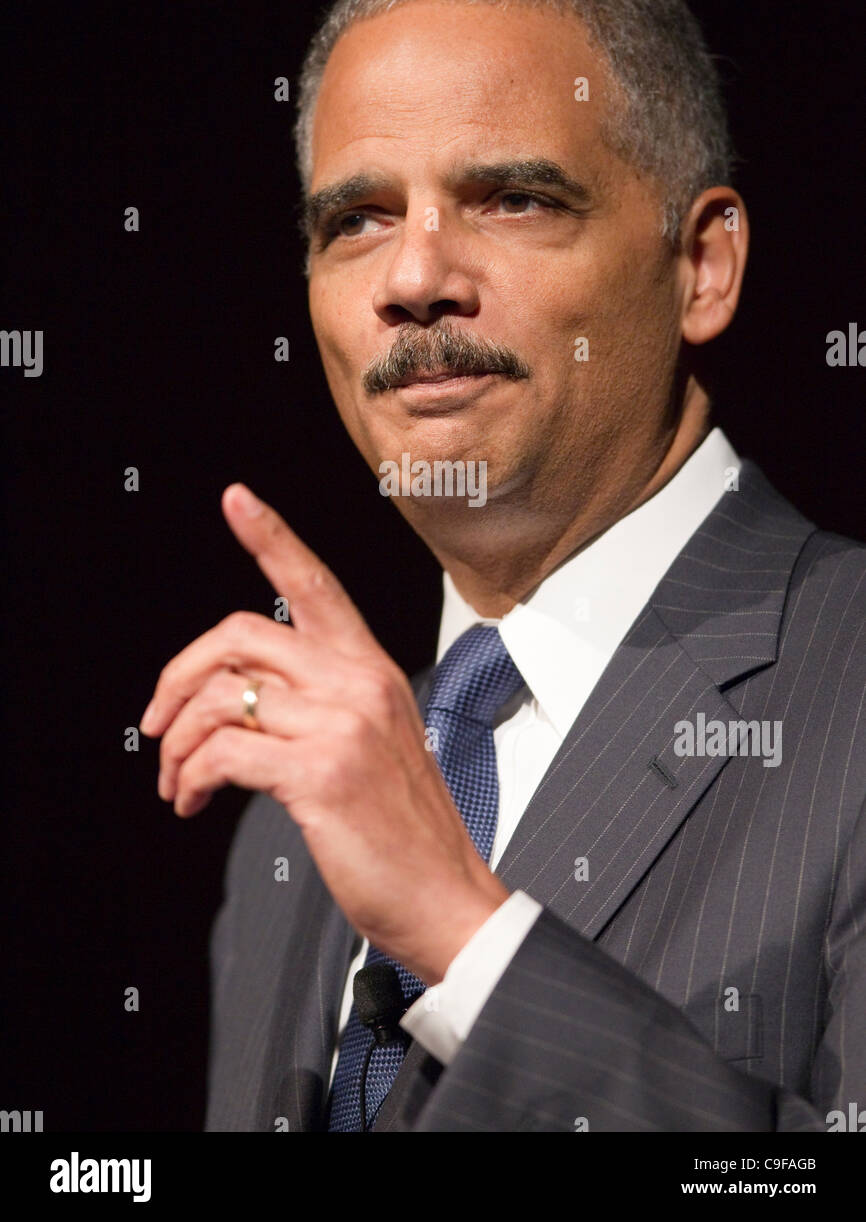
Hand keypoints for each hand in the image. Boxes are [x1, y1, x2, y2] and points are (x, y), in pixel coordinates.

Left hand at [139, 483, 508, 984]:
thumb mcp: (374, 743)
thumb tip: (238, 702)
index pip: (316, 583)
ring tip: (178, 781)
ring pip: (220, 696)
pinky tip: (195, 800)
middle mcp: (357, 682)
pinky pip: (223, 751)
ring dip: (176, 743)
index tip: (237, 499)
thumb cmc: (407, 831)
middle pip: (240, 633)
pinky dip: (192, 776)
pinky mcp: (321, 772)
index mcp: (371, 669)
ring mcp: (341, 723)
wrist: (447, 897)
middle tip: (157, 724)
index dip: (271, 536)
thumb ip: (320, 704)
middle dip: (177, 677)